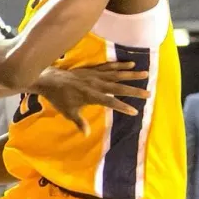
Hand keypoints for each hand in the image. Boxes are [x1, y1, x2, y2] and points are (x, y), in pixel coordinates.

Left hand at [34, 63, 149, 134]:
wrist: (49, 80)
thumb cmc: (59, 98)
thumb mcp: (68, 112)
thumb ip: (79, 122)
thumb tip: (86, 134)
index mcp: (91, 95)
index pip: (110, 102)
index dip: (122, 107)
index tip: (135, 111)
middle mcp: (96, 84)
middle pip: (118, 87)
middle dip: (134, 91)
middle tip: (148, 93)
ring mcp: (95, 75)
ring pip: (116, 74)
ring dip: (131, 74)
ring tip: (145, 73)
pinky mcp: (92, 69)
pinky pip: (109, 66)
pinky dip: (120, 65)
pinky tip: (130, 64)